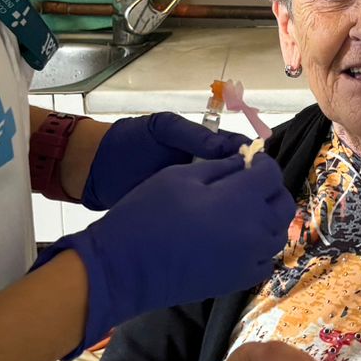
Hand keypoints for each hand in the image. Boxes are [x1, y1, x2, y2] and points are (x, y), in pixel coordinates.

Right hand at [58, 155, 294, 348]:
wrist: (126, 269)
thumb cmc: (148, 214)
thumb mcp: (180, 176)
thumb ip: (219, 167)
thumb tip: (243, 163)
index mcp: (241, 199)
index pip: (272, 175)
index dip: (263, 164)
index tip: (249, 162)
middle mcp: (255, 230)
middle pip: (283, 205)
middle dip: (270, 189)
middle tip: (248, 184)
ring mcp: (250, 259)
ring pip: (278, 233)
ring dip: (268, 218)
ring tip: (243, 212)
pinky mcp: (239, 281)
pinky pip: (266, 261)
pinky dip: (260, 247)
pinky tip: (239, 240)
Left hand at [80, 112, 246, 209]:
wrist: (97, 168)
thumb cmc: (130, 140)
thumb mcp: (163, 129)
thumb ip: (194, 136)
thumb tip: (228, 150)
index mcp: (204, 145)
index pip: (237, 149)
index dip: (252, 159)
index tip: (262, 172)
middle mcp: (204, 169)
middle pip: (236, 178)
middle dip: (249, 188)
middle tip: (261, 201)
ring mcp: (194, 193)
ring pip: (223, 200)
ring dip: (234, 208)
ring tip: (249, 219)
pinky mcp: (182, 214)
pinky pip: (204, 217)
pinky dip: (214, 222)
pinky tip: (225, 232)